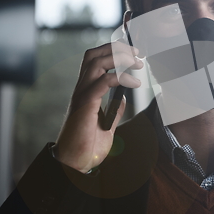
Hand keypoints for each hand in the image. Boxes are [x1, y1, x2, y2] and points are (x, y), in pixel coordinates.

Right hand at [53, 42, 142, 172]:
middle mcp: (82, 89)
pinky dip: (120, 77)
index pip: (94, 61)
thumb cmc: (88, 147)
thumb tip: (122, 99)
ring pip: (96, 62)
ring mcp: (81, 95)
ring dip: (119, 58)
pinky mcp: (85, 104)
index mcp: (86, 92)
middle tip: (137, 53)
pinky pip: (102, 81)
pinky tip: (135, 83)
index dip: (111, 51)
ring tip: (138, 63)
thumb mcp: (106, 126)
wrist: (75, 164)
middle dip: (116, 49)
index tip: (132, 54)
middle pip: (94, 55)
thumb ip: (113, 111)